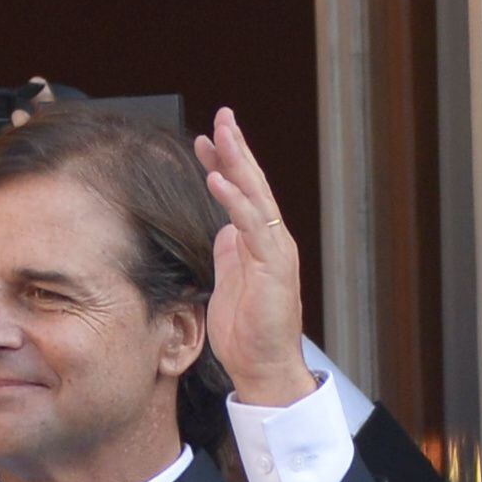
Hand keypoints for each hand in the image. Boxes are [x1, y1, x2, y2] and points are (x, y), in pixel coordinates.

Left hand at [197, 107, 313, 407]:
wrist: (264, 367)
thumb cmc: (247, 329)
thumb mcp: (231, 279)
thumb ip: (230, 251)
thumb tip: (222, 227)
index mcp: (260, 240)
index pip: (243, 191)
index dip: (226, 161)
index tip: (206, 136)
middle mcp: (272, 239)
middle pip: (254, 183)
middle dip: (236, 147)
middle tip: (222, 115)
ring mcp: (275, 251)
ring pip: (257, 195)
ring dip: (237, 161)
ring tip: (220, 133)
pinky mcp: (274, 267)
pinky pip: (253, 226)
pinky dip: (235, 199)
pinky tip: (218, 178)